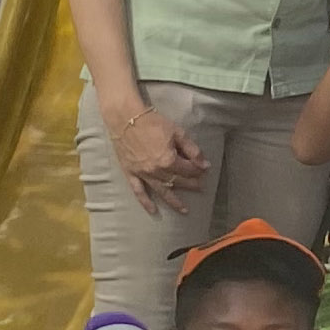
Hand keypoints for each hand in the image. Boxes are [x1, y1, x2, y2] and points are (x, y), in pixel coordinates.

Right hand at [108, 101, 209, 216]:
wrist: (125, 119)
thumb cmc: (153, 123)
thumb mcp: (178, 133)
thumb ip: (192, 150)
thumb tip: (204, 164)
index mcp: (168, 160)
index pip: (188, 170)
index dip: (198, 170)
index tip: (204, 170)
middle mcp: (156, 171)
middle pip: (177, 181)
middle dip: (190, 184)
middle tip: (200, 187)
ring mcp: (142, 174)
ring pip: (161, 191)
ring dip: (174, 201)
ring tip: (184, 210)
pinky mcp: (130, 173)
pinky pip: (138, 191)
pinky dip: (145, 202)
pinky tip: (153, 211)